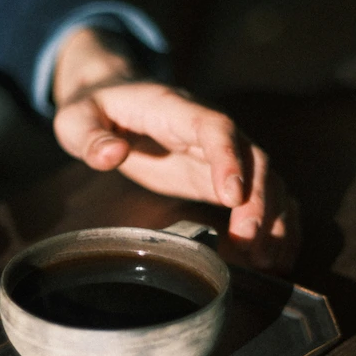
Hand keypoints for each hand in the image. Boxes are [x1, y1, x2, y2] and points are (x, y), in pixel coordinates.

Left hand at [52, 30, 299, 272]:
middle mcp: (209, 130)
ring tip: (268, 260)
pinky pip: (262, 194)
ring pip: (266, 178)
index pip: (215, 128)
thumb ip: (90, 136)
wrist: (111, 95)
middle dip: (258, 199)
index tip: (232, 196)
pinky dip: (277, 222)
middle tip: (250, 241)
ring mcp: (221, 153)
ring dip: (274, 217)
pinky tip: (278, 257)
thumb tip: (111, 154)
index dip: (229, 160)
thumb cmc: (94, 108)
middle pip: (252, 158)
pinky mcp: (222, 175)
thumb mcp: (76, 118)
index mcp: (176, 111)